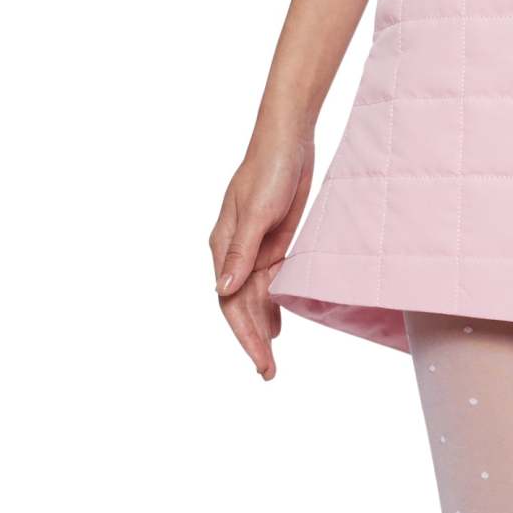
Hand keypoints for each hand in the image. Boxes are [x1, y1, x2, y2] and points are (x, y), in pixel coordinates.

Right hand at [210, 120, 313, 378]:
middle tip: (268, 373)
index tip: (261, 361)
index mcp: (223, 246)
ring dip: (261, 329)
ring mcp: (252, 250)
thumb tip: (223, 290)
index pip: (229, 302)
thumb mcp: (257, 213)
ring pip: (253, 300)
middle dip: (253, 341)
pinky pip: (267, 285)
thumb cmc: (270, 169)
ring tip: (271, 360)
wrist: (288, 139)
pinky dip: (271, 307)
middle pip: (240, 307)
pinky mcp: (271, 244)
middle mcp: (233, 252)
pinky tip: (278, 327)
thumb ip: (242, 252)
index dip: (244, 335)